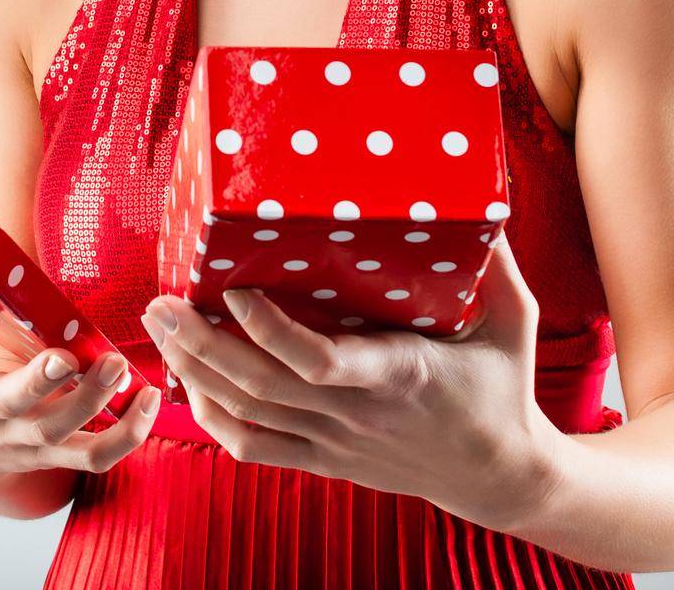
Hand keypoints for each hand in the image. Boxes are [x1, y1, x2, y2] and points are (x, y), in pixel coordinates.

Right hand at [0, 237, 160, 505]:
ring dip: (92, 401)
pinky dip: (127, 435)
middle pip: (9, 404)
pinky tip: (151, 400)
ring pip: (58, 430)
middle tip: (62, 358)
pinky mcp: (52, 455)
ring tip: (118, 366)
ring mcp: (18, 440)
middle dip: (36, 384)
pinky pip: (93, 456)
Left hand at [140, 229, 560, 529]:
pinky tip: (188, 382)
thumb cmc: (502, 386)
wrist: (498, 476)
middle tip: (161, 300)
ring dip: (195, 370)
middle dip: (201, 343)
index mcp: (400, 373)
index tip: (235, 289)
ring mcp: (335, 442)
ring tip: (159, 325)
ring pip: (247, 414)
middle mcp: (356, 413)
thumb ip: (497, 262)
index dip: (270, 331)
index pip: (321, 363)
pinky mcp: (324, 461)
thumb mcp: (514, 319)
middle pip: (261, 386)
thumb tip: (485, 196)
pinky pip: (253, 447)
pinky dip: (212, 417)